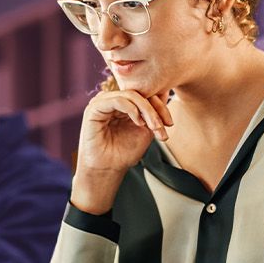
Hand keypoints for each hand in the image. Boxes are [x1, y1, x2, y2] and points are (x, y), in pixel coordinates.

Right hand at [70, 89, 171, 214]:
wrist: (108, 169)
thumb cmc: (124, 152)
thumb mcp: (145, 130)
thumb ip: (153, 114)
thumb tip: (166, 94)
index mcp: (122, 104)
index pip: (144, 94)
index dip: (160, 105)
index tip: (169, 124)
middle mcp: (111, 100)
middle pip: (138, 93)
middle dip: (155, 109)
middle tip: (164, 126)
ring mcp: (102, 102)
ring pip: (130, 95)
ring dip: (147, 110)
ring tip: (153, 127)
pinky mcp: (94, 108)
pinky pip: (117, 100)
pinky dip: (132, 109)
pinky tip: (139, 122)